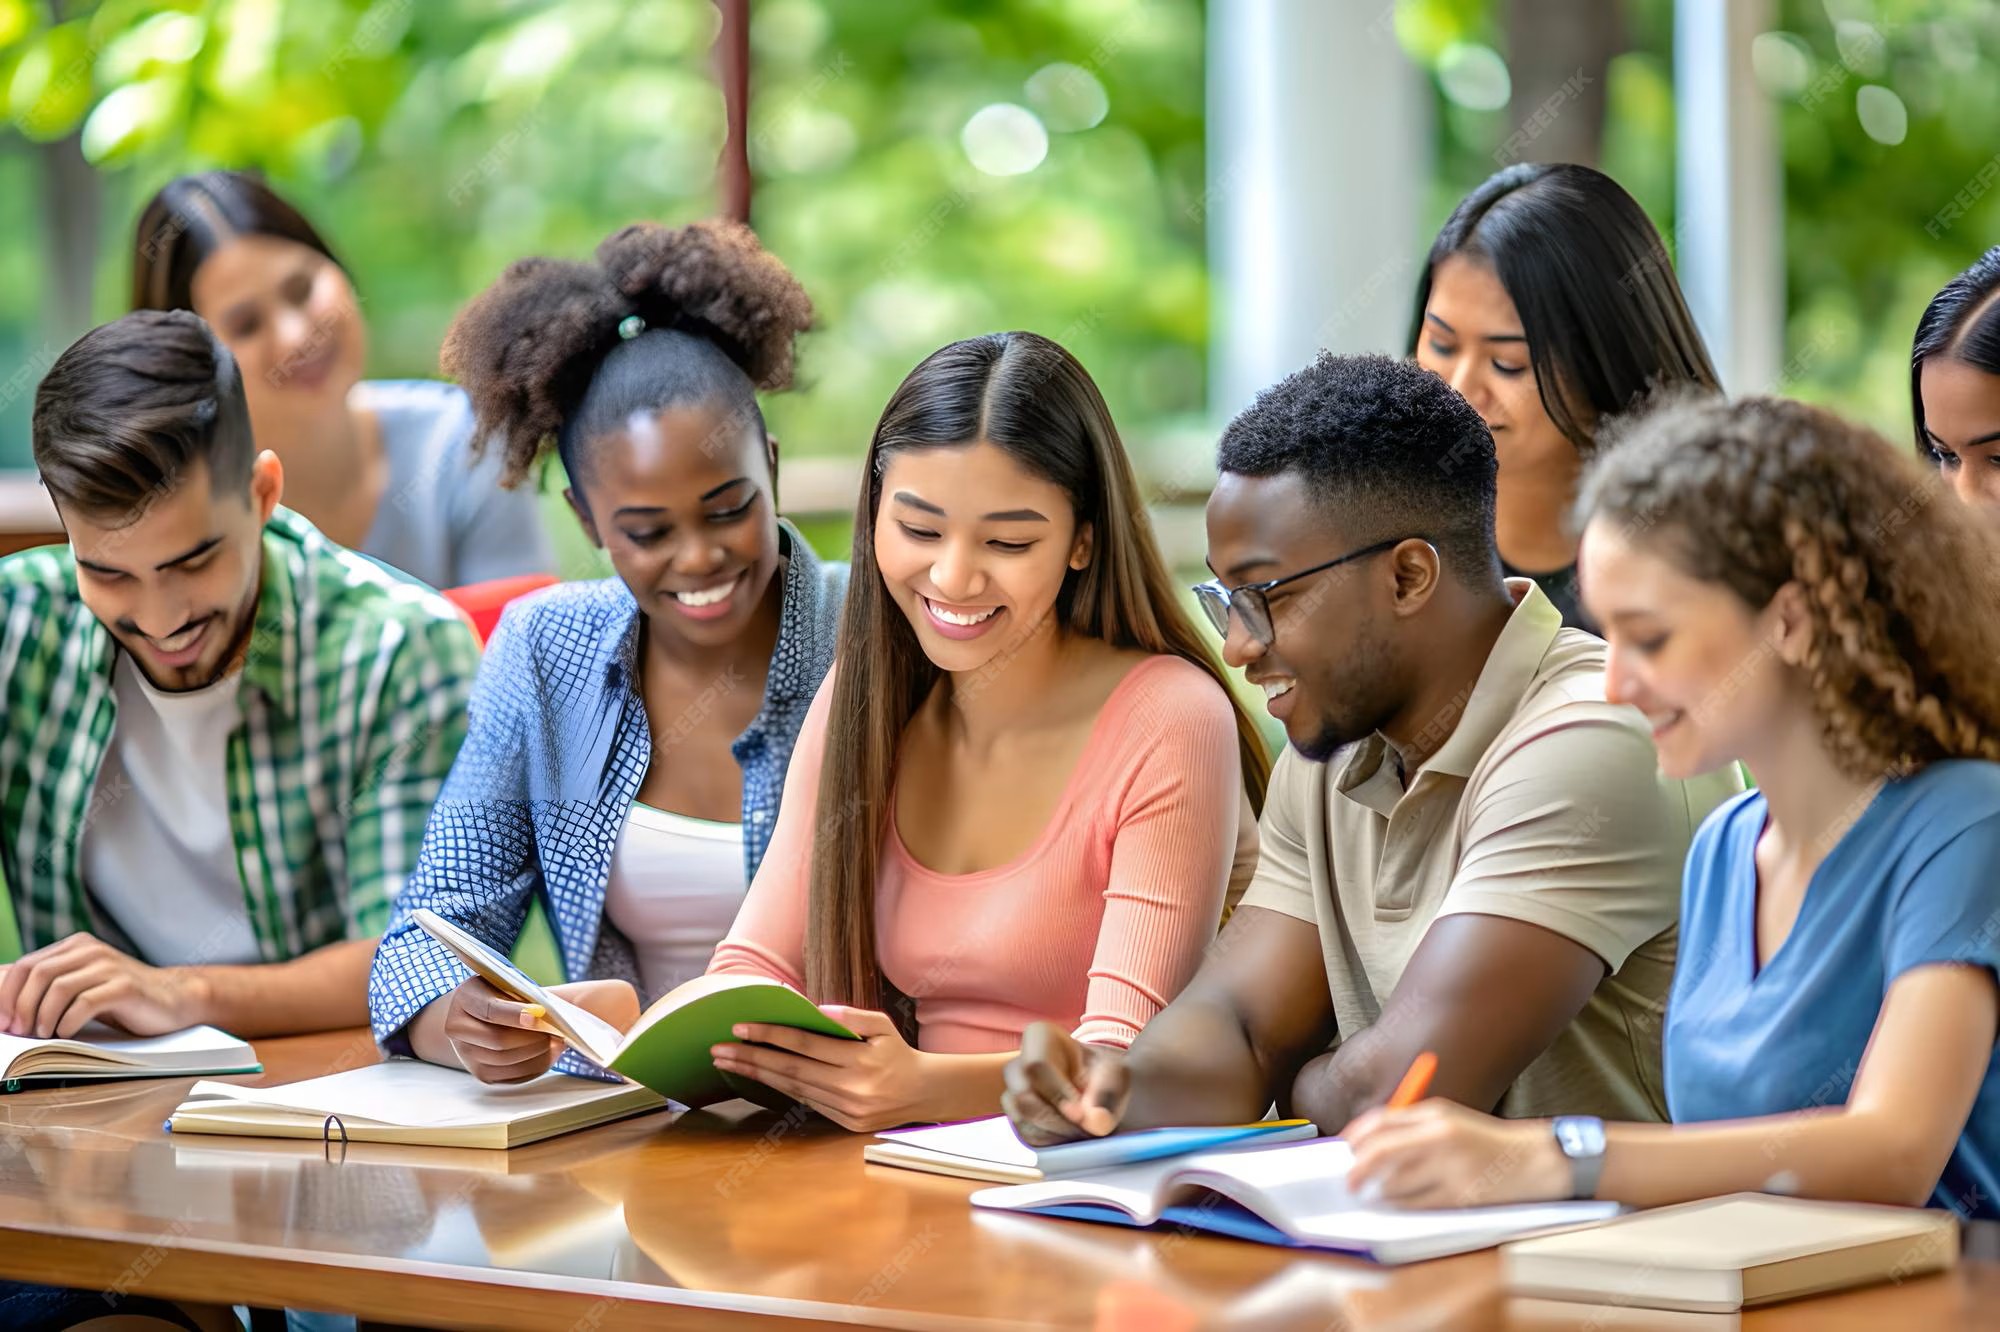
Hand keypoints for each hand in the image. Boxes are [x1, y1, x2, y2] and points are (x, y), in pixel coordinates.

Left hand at [0, 933, 205, 1038]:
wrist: (175, 999)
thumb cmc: (122, 998)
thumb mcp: (80, 987)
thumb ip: (47, 985)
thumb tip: (1, 990)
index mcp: (76, 946)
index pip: (25, 965)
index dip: (5, 995)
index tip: (1, 1021)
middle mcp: (91, 950)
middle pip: (37, 973)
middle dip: (20, 1007)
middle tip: (18, 1031)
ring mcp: (110, 966)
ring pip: (58, 988)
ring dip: (42, 1017)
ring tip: (43, 1034)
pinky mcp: (126, 986)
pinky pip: (85, 1003)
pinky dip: (68, 1022)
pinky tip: (66, 1032)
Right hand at [439, 976, 563, 1083]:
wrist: (479, 1014)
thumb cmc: (500, 994)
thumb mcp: (505, 984)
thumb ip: (521, 996)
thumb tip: (546, 1013)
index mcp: (464, 999)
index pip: (490, 1010)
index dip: (516, 1014)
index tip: (540, 1012)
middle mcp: (457, 1029)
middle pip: (498, 1040)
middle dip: (533, 1037)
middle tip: (556, 1029)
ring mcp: (466, 1055)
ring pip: (506, 1061)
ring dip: (538, 1052)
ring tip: (557, 1040)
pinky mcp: (481, 1074)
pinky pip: (512, 1077)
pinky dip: (536, 1066)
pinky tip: (549, 1053)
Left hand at [709, 1005, 927, 1131]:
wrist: (923, 1093)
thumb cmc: (898, 1052)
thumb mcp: (882, 1024)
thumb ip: (848, 1016)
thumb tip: (813, 1010)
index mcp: (859, 1060)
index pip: (804, 1044)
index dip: (770, 1035)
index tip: (740, 1027)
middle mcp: (850, 1088)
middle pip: (790, 1070)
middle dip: (751, 1058)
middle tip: (718, 1050)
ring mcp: (846, 1109)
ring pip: (792, 1089)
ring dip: (758, 1075)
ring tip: (730, 1063)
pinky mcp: (844, 1123)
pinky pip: (805, 1103)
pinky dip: (780, 1089)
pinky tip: (761, 1078)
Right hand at [1000, 1021, 1129, 1144]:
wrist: (1092, 1080)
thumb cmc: (1100, 1069)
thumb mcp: (1112, 1070)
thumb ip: (1106, 1091)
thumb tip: (1095, 1121)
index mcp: (1039, 1037)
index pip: (1037, 1065)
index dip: (1057, 1093)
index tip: (1080, 1114)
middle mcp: (1017, 1062)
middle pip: (1023, 1096)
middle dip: (1057, 1120)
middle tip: (1086, 1130)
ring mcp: (1011, 1089)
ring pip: (1021, 1117)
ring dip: (1054, 1134)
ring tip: (1081, 1133)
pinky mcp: (1014, 1115)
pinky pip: (1024, 1133)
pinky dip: (1049, 1141)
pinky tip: (1069, 1137)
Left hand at [1343, 1100, 1570, 1208]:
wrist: (1533, 1161)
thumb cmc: (1486, 1143)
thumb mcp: (1448, 1122)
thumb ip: (1410, 1128)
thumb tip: (1366, 1144)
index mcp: (1434, 1115)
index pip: (1381, 1122)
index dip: (1356, 1137)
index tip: (1346, 1150)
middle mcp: (1440, 1137)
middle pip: (1382, 1152)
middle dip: (1358, 1169)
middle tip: (1350, 1182)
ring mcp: (1450, 1167)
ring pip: (1396, 1184)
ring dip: (1383, 1192)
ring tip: (1384, 1194)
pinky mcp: (1461, 1195)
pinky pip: (1418, 1205)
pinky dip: (1404, 1206)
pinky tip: (1405, 1203)